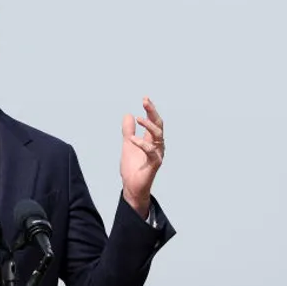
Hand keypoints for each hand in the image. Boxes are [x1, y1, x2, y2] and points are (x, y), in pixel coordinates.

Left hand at [119, 97, 164, 217]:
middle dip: (152, 112)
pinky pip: (151, 151)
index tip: (145, 99)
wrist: (131, 186)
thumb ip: (128, 131)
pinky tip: (131, 140)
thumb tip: (128, 114)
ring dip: (148, 125)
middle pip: (158, 125)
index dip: (150, 110)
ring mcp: (157, 154)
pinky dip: (141, 144)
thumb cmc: (132, 167)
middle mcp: (157, 146)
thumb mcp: (128, 145)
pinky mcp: (155, 164)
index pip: (153, 122)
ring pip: (158, 135)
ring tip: (138, 118)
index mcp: (152, 140)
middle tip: (145, 101)